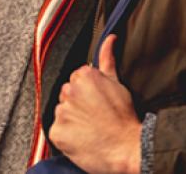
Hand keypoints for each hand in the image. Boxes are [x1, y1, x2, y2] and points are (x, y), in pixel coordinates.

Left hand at [48, 35, 141, 173]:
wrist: (129, 148)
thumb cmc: (124, 117)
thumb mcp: (117, 83)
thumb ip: (107, 58)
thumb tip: (110, 37)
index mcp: (83, 75)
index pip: (76, 80)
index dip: (88, 94)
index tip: (97, 103)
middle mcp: (69, 90)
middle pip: (67, 95)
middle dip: (78, 104)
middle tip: (95, 117)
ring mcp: (62, 111)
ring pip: (62, 112)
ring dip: (72, 119)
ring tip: (90, 129)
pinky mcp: (57, 131)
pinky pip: (57, 131)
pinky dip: (67, 136)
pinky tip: (82, 138)